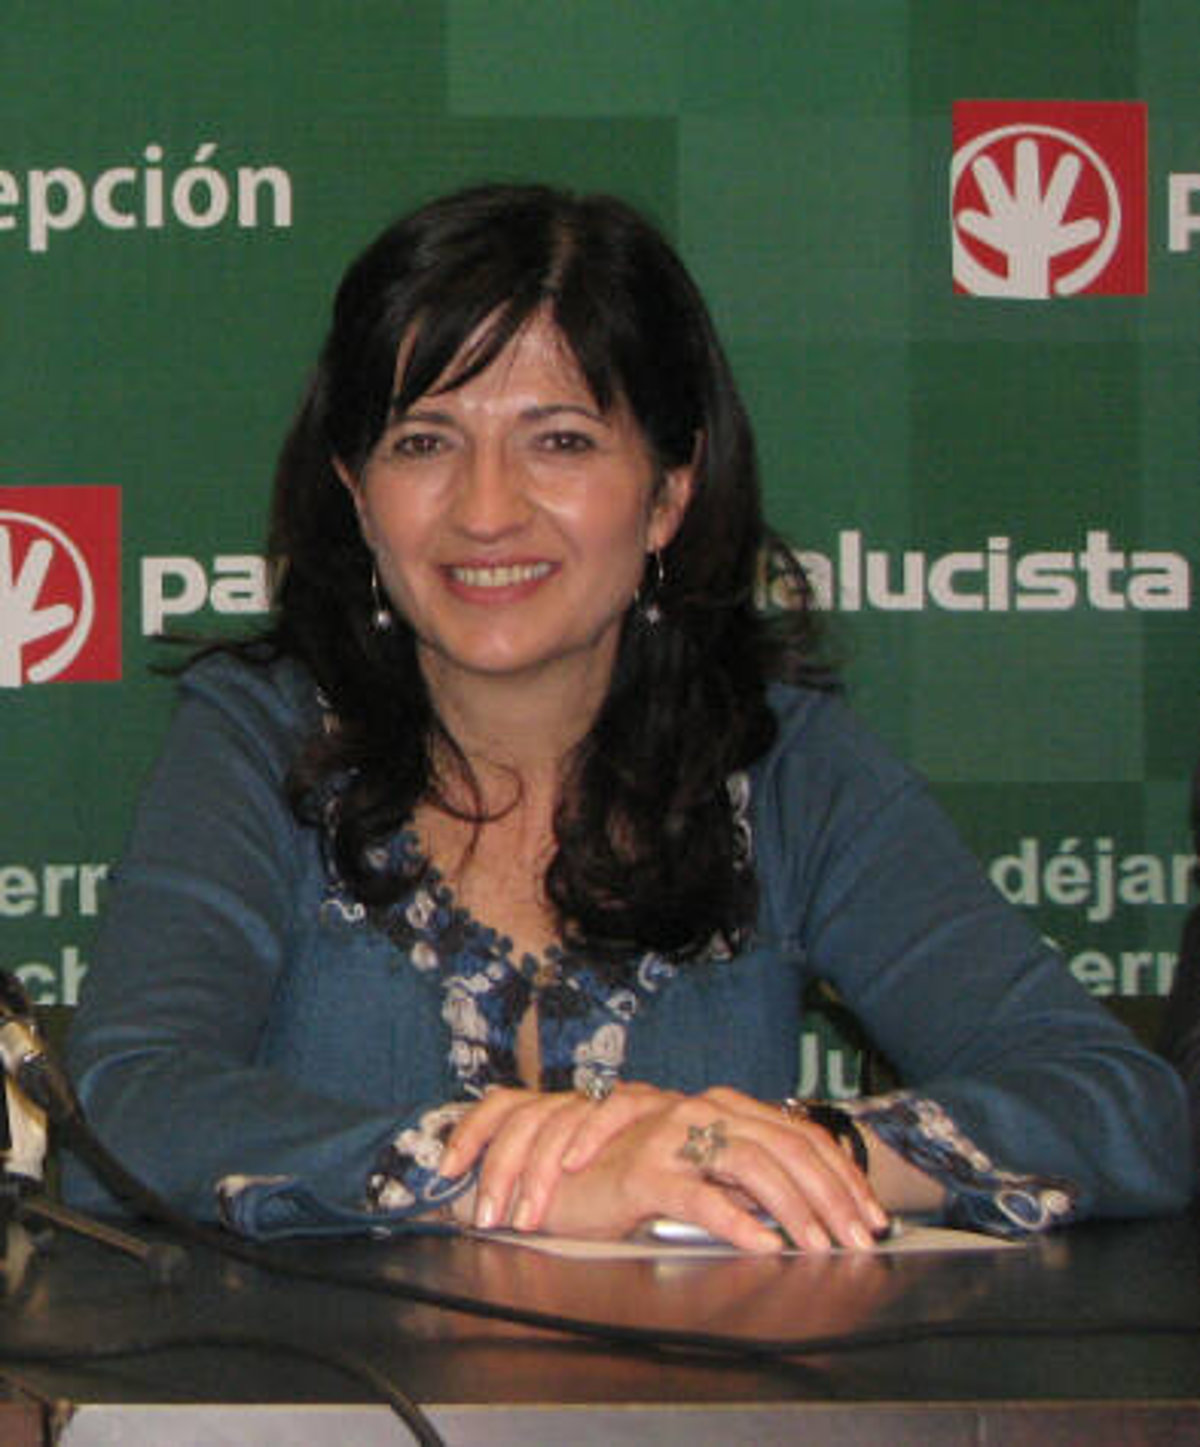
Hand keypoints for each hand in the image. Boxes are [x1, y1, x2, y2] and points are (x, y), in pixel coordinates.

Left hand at [439, 1081, 681, 1231]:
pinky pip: (613, 1107)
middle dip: (498, 1169)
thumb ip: (549, 1190)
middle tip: (489, 1218)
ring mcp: (615, 1099)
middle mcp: (584, 1099)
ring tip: (525, 1217)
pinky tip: (575, 1165)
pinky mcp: (655, 1106)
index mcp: (561, 1112)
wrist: (731, 1152)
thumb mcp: (587, 1190)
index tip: (445, 1169)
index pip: (503, 1105)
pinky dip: (589, 1133)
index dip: (471, 1131)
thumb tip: (481, 1209)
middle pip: (523, 1116)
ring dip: (536, 1172)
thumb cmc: (651, 1184)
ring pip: (559, 1117)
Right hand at [538, 1085, 889, 1252]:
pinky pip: (701, 1196)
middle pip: (786, 1147)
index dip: (840, 1173)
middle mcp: (702, 1111)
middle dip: (831, 1195)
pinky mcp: (645, 1171)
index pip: (798, 1134)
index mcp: (722, 1108)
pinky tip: (762, 1244)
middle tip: (859, 1238)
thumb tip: (809, 1208)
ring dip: (795, 1208)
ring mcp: (673, 1136)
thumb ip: (745, 1178)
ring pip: (752, 1165)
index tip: (870, 1213)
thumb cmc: (632, 1179)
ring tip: (818, 1245)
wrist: (558, 1176)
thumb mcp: (701, 1172)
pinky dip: (737, 1221)